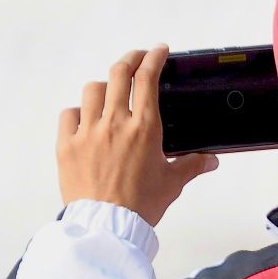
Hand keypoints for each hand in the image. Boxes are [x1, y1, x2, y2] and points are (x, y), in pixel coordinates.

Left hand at [57, 44, 217, 225]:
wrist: (108, 227)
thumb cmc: (141, 206)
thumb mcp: (171, 183)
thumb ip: (191, 165)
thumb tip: (210, 160)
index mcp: (144, 128)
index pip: (147, 78)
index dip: (153, 58)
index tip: (158, 51)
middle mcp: (115, 123)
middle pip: (118, 73)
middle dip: (129, 60)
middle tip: (136, 60)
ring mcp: (88, 132)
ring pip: (92, 90)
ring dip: (103, 87)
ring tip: (109, 95)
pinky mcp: (67, 145)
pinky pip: (69, 115)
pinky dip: (77, 113)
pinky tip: (85, 121)